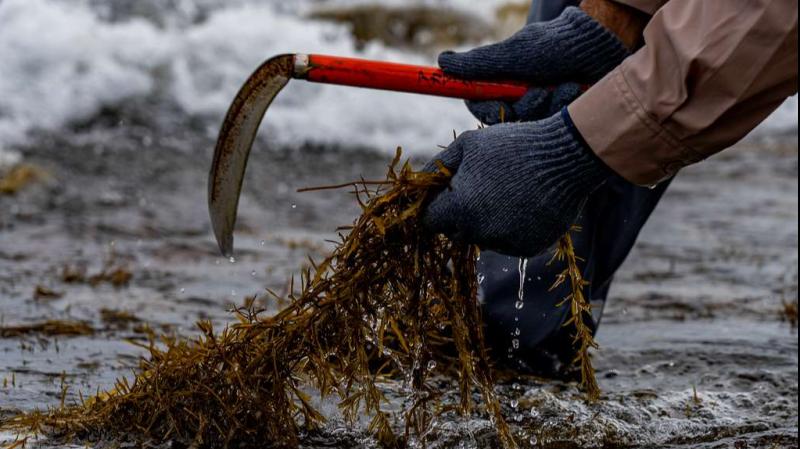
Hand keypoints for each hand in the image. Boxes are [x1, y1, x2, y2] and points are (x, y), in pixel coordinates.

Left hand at [422, 110, 610, 256]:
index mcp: (459, 209)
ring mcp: (505, 243)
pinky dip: (511, 228)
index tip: (447, 194)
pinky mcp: (528, 249)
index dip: (436, 205)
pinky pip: (508, 242)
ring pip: (482, 238)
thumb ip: (437, 166)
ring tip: (507, 192)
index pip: (430, 221)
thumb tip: (420, 183)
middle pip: (456, 231)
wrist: (565, 158)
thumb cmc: (512, 145)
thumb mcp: (467, 145)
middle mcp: (479, 233)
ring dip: (486, 222)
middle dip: (461, 214)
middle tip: (482, 188)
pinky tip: (524, 204)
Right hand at [440, 6, 628, 123]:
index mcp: (503, 83)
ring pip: (531, 124)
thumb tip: (441, 61)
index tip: (498, 104)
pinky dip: (563, 108)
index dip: (488, 109)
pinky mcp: (562, 117)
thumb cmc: (554, 45)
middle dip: (524, 107)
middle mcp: (519, 97)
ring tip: (563, 85)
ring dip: (546, 105)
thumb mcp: (512, 54)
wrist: (600, 45)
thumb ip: (477, 63)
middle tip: (537, 91)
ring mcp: (542, 108)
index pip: (481, 106)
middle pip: (507, 120)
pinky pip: (553, 125)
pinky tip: (575, 91)